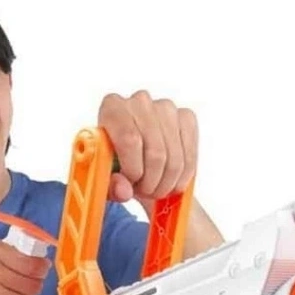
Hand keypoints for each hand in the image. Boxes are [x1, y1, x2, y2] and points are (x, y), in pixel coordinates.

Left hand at [98, 90, 197, 207]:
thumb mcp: (104, 176)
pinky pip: (190, 154)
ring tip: (156, 189)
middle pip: (155, 152)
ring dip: (167, 182)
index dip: (134, 170)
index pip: (130, 140)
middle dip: (152, 182)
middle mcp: (140, 101)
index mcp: (112, 107)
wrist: (133, 151)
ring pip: (174, 157)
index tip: (132, 184)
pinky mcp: (187, 117)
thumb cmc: (114, 161)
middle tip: (146, 193)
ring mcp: (166, 108)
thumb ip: (109, 186)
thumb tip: (124, 191)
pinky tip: (173, 183)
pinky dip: (183, 176)